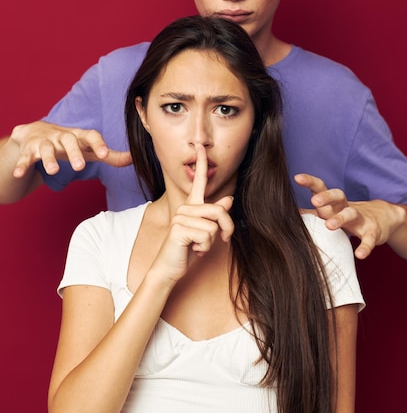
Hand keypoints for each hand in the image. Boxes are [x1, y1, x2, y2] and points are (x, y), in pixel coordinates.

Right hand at [10, 121, 131, 176]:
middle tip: (80, 167)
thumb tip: (134, 159)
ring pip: (47, 149)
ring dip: (49, 159)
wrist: (35, 133)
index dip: (99, 144)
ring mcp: (45, 142)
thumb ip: (110, 155)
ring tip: (52, 171)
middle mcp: (62, 137)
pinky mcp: (29, 150)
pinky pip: (26, 157)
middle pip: (69, 141)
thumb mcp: (88, 148)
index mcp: (79, 136)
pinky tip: (19, 173)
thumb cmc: (69, 143)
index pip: (91, 135)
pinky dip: (22, 164)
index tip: (105, 154)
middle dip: (74, 153)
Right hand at [152, 144, 233, 282]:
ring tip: (198, 246)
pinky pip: (206, 236)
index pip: (198, 180)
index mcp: (192, 205)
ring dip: (211, 242)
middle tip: (223, 240)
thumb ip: (216, 216)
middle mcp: (185, 208)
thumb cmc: (187, 250)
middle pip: (219, 211)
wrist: (169, 268)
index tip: (200, 145)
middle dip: (226, 228)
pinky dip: (204, 248)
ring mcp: (180, 217)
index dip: (200, 162)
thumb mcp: (206, 232)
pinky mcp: (179, 229)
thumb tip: (229, 199)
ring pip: (214, 226)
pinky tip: (192, 250)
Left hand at [294, 173, 406, 259]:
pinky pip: (369, 239)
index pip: (321, 188)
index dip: (310, 182)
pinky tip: (360, 254)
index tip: (297, 178)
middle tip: (314, 201)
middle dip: (326, 197)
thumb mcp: (330, 211)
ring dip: (340, 219)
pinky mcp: (373, 232)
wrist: (382, 218)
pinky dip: (365, 247)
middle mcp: (346, 207)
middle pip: (337, 197)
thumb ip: (311, 212)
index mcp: (333, 202)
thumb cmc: (347, 215)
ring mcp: (361, 219)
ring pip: (351, 214)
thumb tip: (290, 212)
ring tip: (329, 226)